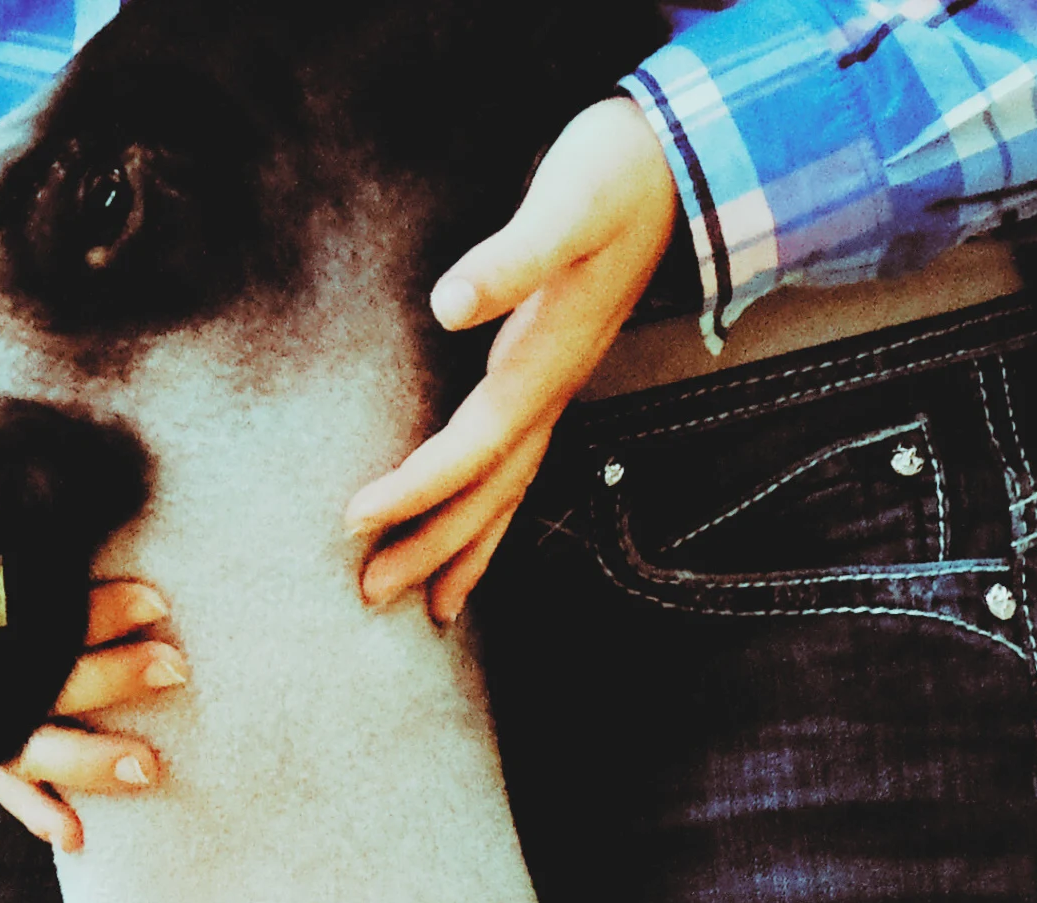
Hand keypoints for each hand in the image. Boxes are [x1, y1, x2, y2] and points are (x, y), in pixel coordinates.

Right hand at [0, 438, 179, 857]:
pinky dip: (30, 804)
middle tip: (173, 664)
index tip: (149, 598)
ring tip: (151, 765)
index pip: (15, 631)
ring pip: (20, 749)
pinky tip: (74, 837)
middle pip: (30, 698)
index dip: (85, 619)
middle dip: (106, 685)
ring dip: (85, 760)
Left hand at [344, 96, 678, 626]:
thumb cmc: (620, 176)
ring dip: (466, 546)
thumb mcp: (569, 205)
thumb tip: (448, 305)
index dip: (416, 488)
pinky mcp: (554, 368)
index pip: (474, 445)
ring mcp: (558, 383)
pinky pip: (517, 459)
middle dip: (434, 547)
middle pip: (491, 489)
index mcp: (547, 360)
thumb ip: (514, 257)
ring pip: (510, 487)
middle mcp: (555, 386)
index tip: (355, 519)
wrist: (682, 161)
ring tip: (430, 607)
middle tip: (371, 594)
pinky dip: (489, 505)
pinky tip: (472, 524)